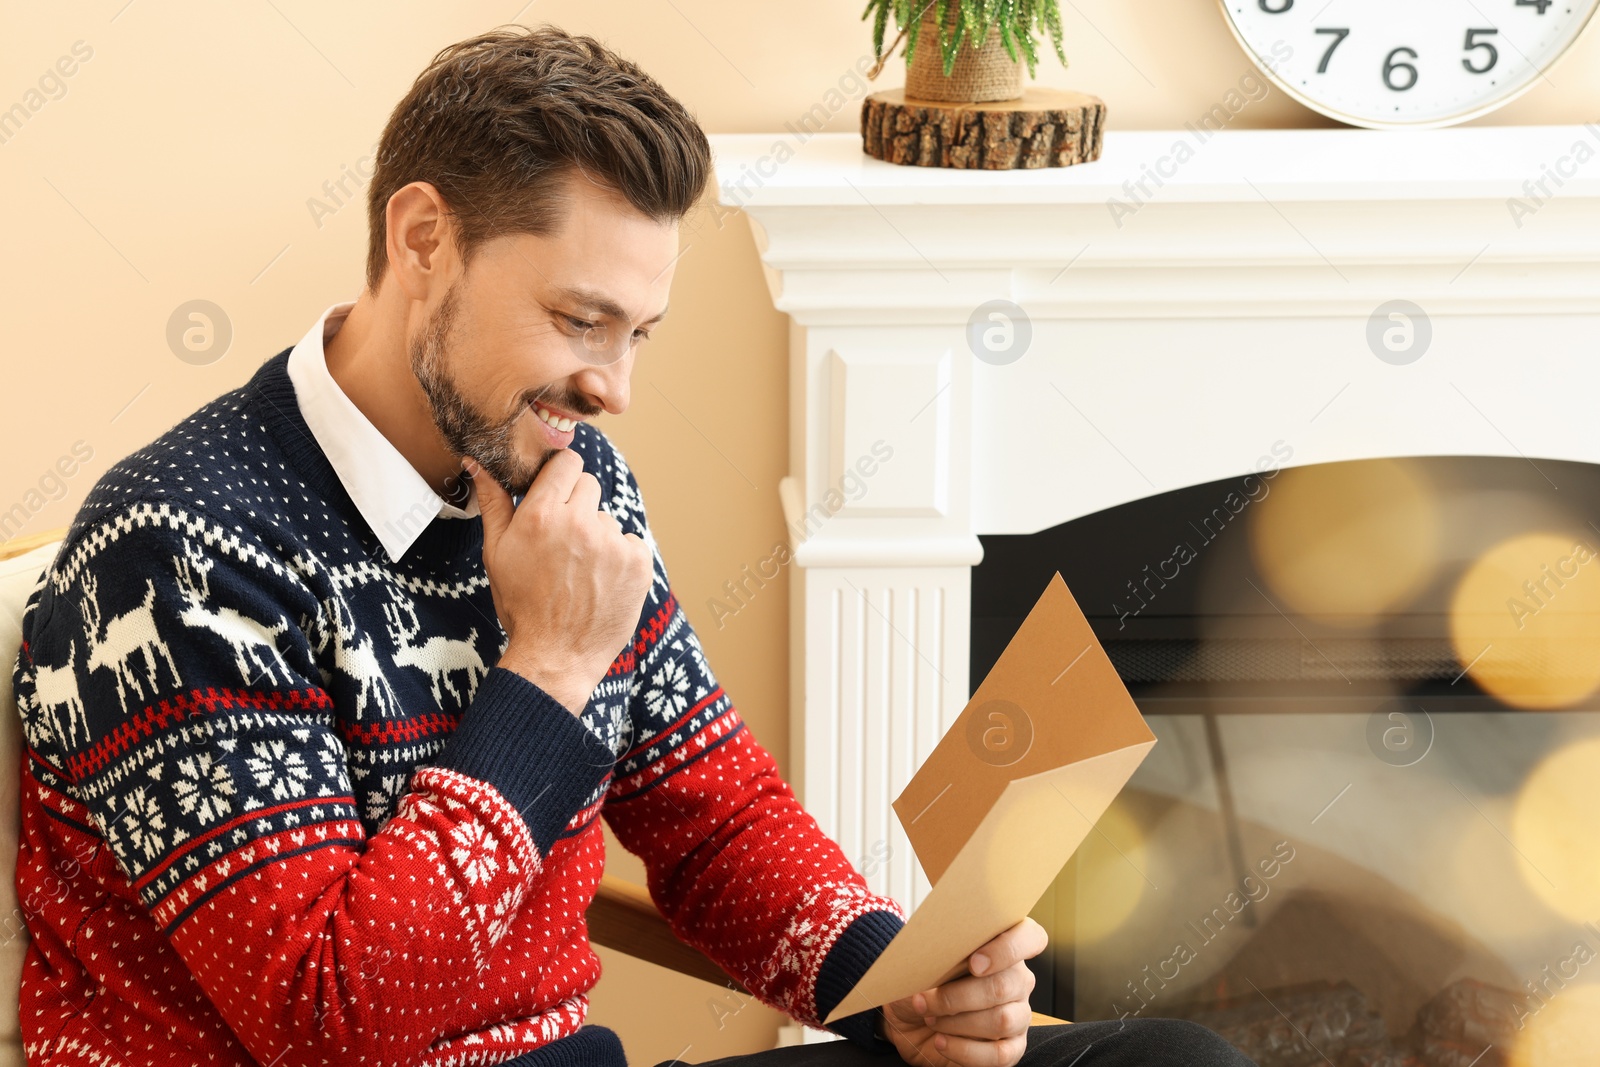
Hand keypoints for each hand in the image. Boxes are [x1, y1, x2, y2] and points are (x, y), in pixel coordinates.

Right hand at [468, 451, 652, 713]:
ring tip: (580, 571)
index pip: (566, 462)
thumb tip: (481, 463)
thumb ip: (494, 503)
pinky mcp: (638, 562)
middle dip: (576, 505)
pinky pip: (630, 542)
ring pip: (607, 519)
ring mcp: (612, 543)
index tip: (556, 491)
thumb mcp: (497, 553)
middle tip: (563, 541)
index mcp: (542, 515)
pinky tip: (601, 581)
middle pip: (589, 485)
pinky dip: (619, 558)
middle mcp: (580, 523)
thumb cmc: (522, 605)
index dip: (561, 475)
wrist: (557, 656)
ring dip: (597, 536)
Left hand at [879, 917, 1046, 1066]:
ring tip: (931, 1019)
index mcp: (1002, 948)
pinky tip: (941, 1042)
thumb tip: (937, 956)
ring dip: (958, 1022)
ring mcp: (1018, 1015)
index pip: (1030, 937)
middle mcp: (1017, 980)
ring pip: (1002, 1020)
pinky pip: (1000, 1054)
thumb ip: (939, 954)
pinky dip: (965, 1050)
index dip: (1007, 949)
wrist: (910, 1021)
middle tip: (925, 1000)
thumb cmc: (922, 984)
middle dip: (957, 996)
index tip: (973, 962)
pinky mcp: (1012, 1048)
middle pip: (1004, 985)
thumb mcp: (923, 963)